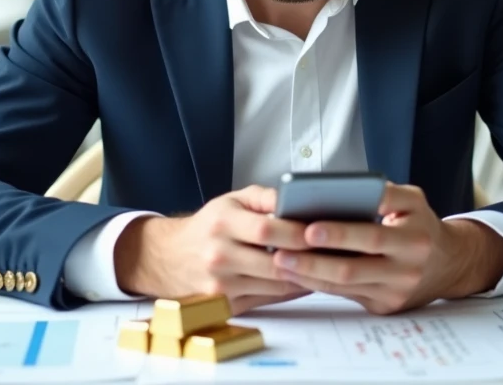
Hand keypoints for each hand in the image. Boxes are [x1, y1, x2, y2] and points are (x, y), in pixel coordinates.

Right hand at [114, 185, 311, 313]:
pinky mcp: (224, 305)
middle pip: (274, 263)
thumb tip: (297, 198)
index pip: (266, 230)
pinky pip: (267, 300)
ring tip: (327, 266)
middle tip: (334, 253)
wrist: (168, 257)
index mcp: (222, 224)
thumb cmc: (209, 225)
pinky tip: (306, 280)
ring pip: (275, 286)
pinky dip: (289, 291)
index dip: (297, 233)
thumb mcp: (231, 200)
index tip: (322, 231)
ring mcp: (220, 285)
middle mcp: (218, 256)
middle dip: (308, 259)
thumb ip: (265, 197)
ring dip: (304, 277)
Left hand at [270, 183, 502, 314]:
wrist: (449, 264)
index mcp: (413, 237)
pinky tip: (296, 274)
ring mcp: (395, 292)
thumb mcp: (413, 200)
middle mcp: (406, 268)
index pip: (372, 234)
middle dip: (313, 260)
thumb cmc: (420, 224)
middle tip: (281, 250)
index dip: (340, 234)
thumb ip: (385, 193)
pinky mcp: (385, 307)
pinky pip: (346, 296)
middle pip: (353, 267)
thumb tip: (345, 189)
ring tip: (280, 261)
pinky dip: (319, 285)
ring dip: (309, 275)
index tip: (309, 229)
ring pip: (345, 285)